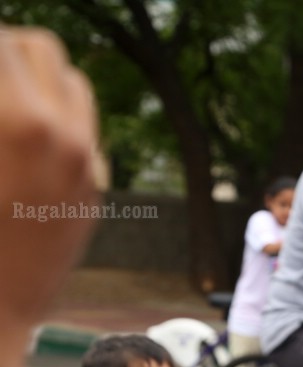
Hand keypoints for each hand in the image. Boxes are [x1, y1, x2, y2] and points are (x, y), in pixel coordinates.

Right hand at [0, 28, 99, 366]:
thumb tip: (0, 75)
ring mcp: (87, 163)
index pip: (3, 43)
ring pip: (71, 85)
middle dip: (4, 51)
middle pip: (41, 50)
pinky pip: (83, 127)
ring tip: (1, 99)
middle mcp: (67, 137)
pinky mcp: (94, 187)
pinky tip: (19, 136)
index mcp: (23, 125)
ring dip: (33, 78)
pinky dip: (55, 115)